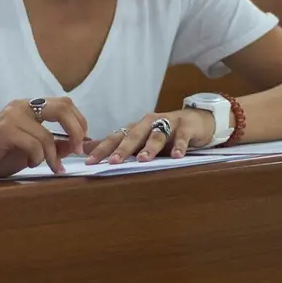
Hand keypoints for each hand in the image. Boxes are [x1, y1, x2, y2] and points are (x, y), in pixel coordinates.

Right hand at [0, 97, 88, 181]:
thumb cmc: (0, 155)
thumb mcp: (33, 149)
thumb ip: (53, 144)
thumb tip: (77, 144)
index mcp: (29, 106)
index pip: (65, 103)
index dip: (79, 121)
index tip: (82, 142)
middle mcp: (21, 105)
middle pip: (62, 108)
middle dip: (76, 131)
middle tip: (77, 151)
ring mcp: (12, 116)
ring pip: (47, 136)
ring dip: (52, 157)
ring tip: (49, 167)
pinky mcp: (4, 131)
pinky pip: (34, 145)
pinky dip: (37, 159)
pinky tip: (29, 164)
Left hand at [84, 109, 215, 164]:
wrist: (196, 120)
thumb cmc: (164, 132)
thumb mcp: (141, 138)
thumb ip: (116, 144)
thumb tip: (85, 148)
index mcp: (136, 127)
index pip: (115, 137)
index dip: (102, 149)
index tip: (89, 162)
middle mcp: (149, 122)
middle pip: (133, 135)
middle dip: (123, 149)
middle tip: (113, 162)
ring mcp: (168, 122)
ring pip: (156, 134)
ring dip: (149, 147)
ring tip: (143, 160)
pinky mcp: (186, 126)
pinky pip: (182, 136)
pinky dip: (179, 145)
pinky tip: (176, 156)